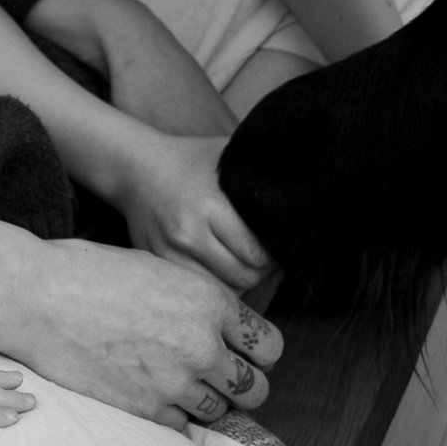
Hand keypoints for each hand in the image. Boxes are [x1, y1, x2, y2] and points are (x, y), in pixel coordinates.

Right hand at [0, 214, 280, 433]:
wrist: (36, 298)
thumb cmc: (88, 273)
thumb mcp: (157, 270)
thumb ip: (196, 301)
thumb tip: (218, 324)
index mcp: (210, 302)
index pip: (270, 347)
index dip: (258, 353)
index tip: (242, 354)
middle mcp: (203, 345)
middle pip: (256, 389)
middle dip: (241, 385)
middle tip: (218, 379)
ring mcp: (175, 382)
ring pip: (220, 412)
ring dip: (205, 401)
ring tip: (175, 384)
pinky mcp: (146, 409)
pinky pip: (182, 427)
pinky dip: (172, 415)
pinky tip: (150, 394)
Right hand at [110, 132, 270, 288]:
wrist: (135, 166)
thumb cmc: (192, 159)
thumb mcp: (228, 154)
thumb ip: (264, 170)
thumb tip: (312, 181)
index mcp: (210, 204)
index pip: (257, 253)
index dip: (274, 254)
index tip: (275, 244)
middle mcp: (188, 232)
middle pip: (243, 277)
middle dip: (260, 271)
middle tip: (263, 257)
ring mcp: (168, 252)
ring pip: (221, 291)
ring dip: (236, 283)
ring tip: (241, 264)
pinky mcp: (156, 263)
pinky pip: (197, 290)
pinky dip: (212, 287)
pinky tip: (218, 269)